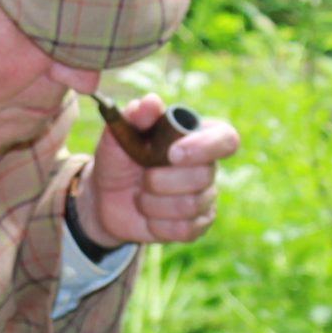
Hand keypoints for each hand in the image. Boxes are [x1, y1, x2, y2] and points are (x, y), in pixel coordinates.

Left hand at [74, 94, 239, 249]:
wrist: (105, 198)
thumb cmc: (117, 159)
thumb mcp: (117, 135)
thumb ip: (133, 117)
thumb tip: (151, 102)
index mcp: (197, 137)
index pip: (226, 139)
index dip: (204, 148)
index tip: (172, 154)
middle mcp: (208, 167)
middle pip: (204, 177)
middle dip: (163, 181)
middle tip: (142, 178)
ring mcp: (204, 198)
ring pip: (191, 206)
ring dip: (154, 203)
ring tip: (140, 196)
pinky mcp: (196, 225)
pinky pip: (186, 230)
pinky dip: (158, 224)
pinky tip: (148, 216)